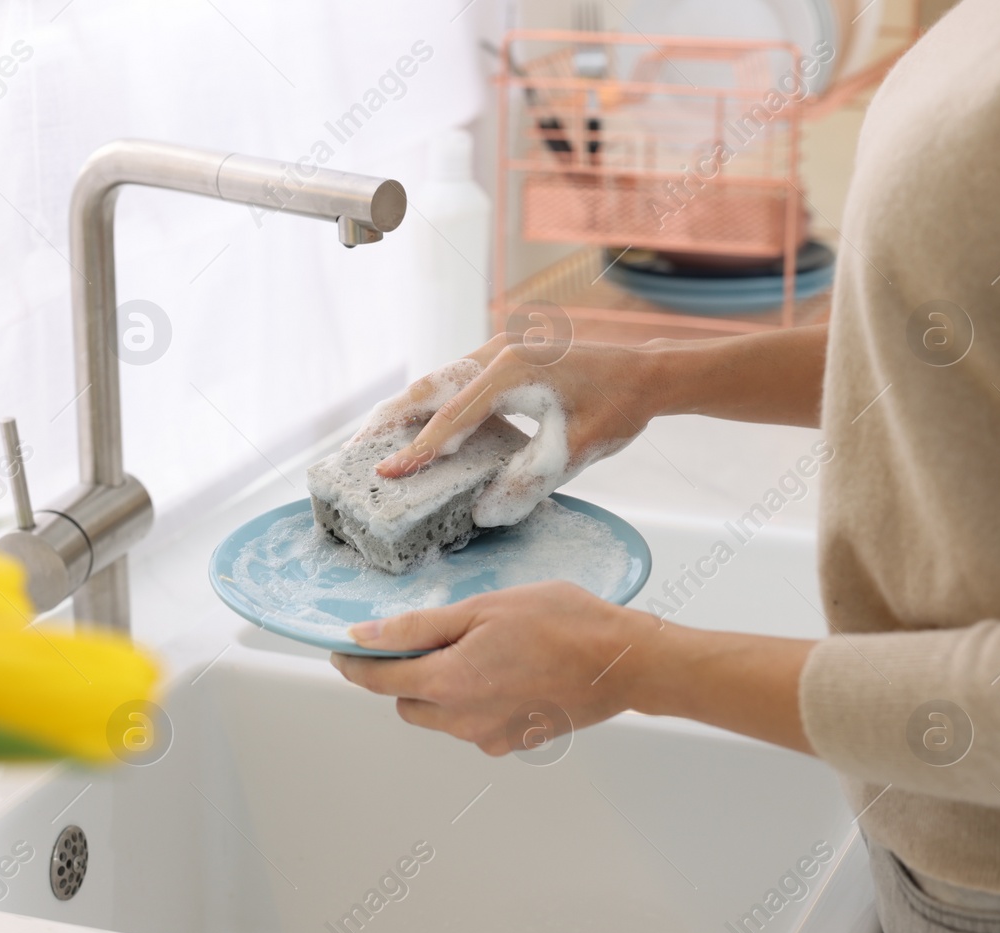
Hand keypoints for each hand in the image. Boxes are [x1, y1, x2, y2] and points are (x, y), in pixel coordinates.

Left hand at [330, 581, 818, 755]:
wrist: (625, 661)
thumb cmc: (563, 624)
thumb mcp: (483, 608)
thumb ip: (420, 627)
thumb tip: (367, 636)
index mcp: (449, 682)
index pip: (379, 680)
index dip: (354, 665)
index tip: (340, 651)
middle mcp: (463, 720)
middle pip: (407, 702)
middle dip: (404, 675)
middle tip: (425, 638)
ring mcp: (490, 736)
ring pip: (440, 716)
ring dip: (441, 688)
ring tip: (478, 648)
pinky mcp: (515, 741)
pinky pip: (475, 723)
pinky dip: (475, 700)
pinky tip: (505, 670)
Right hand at [352, 334, 663, 526]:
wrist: (646, 373)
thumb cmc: (617, 408)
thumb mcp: (576, 451)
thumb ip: (529, 481)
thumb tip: (484, 513)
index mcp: (511, 372)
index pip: (450, 418)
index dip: (416, 450)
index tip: (385, 475)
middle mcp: (497, 354)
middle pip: (427, 387)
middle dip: (387, 420)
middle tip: (353, 453)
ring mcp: (498, 352)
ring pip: (436, 381)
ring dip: (404, 410)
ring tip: (372, 442)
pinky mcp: (503, 359)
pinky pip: (454, 382)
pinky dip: (430, 405)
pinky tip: (416, 428)